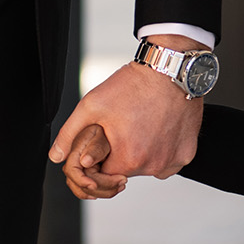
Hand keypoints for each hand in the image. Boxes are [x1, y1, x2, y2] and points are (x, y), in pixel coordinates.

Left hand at [48, 60, 204, 188]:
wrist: (170, 69)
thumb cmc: (133, 85)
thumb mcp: (92, 105)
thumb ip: (69, 134)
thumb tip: (56, 156)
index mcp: (127, 160)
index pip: (105, 173)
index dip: (102, 155)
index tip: (108, 136)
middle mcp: (152, 166)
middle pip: (128, 170)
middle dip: (123, 153)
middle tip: (125, 126)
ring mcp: (173, 161)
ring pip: (149, 166)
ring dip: (144, 152)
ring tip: (142, 124)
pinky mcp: (187, 154)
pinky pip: (170, 160)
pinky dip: (163, 149)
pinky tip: (159, 128)